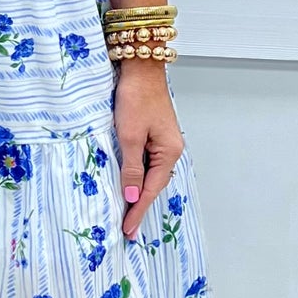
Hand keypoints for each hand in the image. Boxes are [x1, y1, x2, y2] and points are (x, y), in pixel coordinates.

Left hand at [112, 63, 182, 237]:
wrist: (140, 68)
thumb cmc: (135, 98)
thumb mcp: (129, 136)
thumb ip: (131, 168)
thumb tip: (132, 197)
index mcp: (169, 152)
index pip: (151, 190)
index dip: (138, 211)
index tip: (128, 230)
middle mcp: (171, 149)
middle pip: (154, 184)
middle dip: (140, 206)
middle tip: (127, 228)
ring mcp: (163, 142)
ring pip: (150, 174)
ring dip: (138, 192)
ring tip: (126, 212)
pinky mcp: (154, 134)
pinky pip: (146, 162)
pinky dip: (137, 176)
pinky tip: (129, 184)